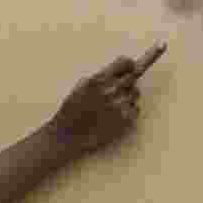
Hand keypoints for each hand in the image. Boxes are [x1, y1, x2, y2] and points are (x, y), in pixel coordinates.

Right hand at [45, 41, 166, 155]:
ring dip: (128, 98)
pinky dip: (129, 113)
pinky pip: (136, 110)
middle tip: (116, 92)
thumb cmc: (70, 114)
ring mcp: (120, 105)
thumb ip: (99, 77)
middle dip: (126, 83)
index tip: (129, 69)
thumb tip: (119, 70)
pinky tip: (115, 118)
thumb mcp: (78, 88)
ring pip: (135, 94)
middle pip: (132, 78)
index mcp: (98, 80)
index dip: (128, 65)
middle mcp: (111, 90)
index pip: (125, 63)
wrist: (66, 139)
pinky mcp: (125, 120)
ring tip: (112, 107)